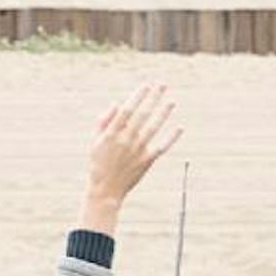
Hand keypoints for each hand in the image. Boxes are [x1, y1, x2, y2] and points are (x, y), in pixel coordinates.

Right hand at [82, 79, 182, 223]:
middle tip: (162, 85)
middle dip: (153, 98)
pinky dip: (171, 137)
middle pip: (142, 114)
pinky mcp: (147, 161)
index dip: (138, 96)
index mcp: (112, 133)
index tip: (146, 85)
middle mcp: (126, 139)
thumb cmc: (98, 164)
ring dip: (163, 113)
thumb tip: (117, 104)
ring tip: (172, 101)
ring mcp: (137, 150)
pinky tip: (179, 128)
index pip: (127, 109)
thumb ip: (104, 121)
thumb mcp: (95, 141)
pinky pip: (161, 147)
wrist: (106, 190)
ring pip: (153, 127)